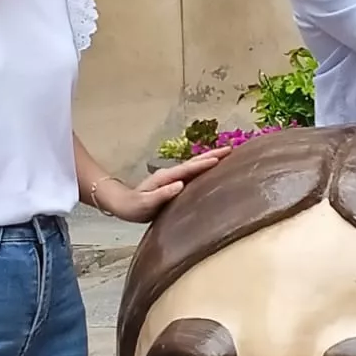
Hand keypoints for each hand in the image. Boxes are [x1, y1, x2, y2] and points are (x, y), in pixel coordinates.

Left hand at [100, 149, 230, 222]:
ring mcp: (173, 177)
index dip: (204, 163)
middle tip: (232, 149)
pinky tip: (212, 169)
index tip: (220, 158)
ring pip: (195, 165)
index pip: (188, 168)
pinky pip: (193, 172)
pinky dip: (204, 167)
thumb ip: (162, 194)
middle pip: (195, 161)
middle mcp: (171, 174)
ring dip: (211, 158)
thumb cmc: (134, 206)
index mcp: (166, 177)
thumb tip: (179, 184)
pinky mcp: (175, 182)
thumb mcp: (145, 203)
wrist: (123, 204)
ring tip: (227, 155)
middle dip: (213, 154)